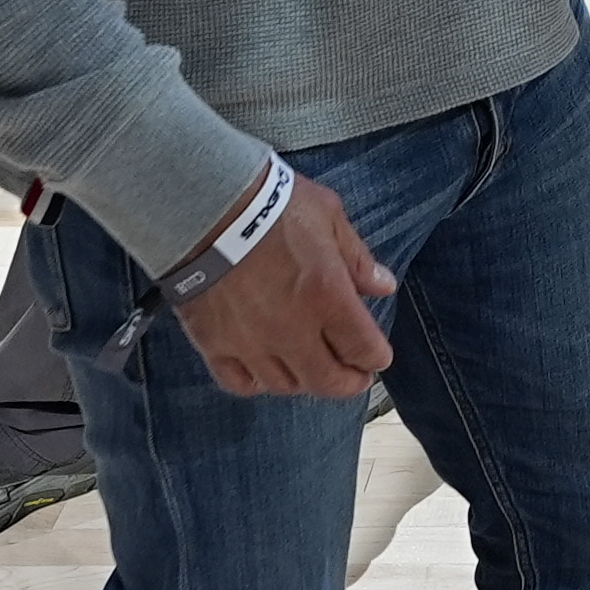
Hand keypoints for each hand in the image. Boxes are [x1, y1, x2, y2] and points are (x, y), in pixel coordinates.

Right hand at [174, 173, 396, 397]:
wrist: (205, 206)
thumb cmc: (272, 204)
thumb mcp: (328, 217)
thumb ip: (357, 258)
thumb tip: (384, 286)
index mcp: (327, 297)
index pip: (363, 349)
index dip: (376, 358)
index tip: (376, 357)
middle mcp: (292, 330)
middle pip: (327, 381)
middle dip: (347, 382)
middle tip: (353, 376)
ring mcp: (251, 342)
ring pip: (284, 385)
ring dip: (303, 380)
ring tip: (309, 367)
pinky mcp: (214, 343)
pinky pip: (238, 382)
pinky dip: (256, 382)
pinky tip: (263, 370)